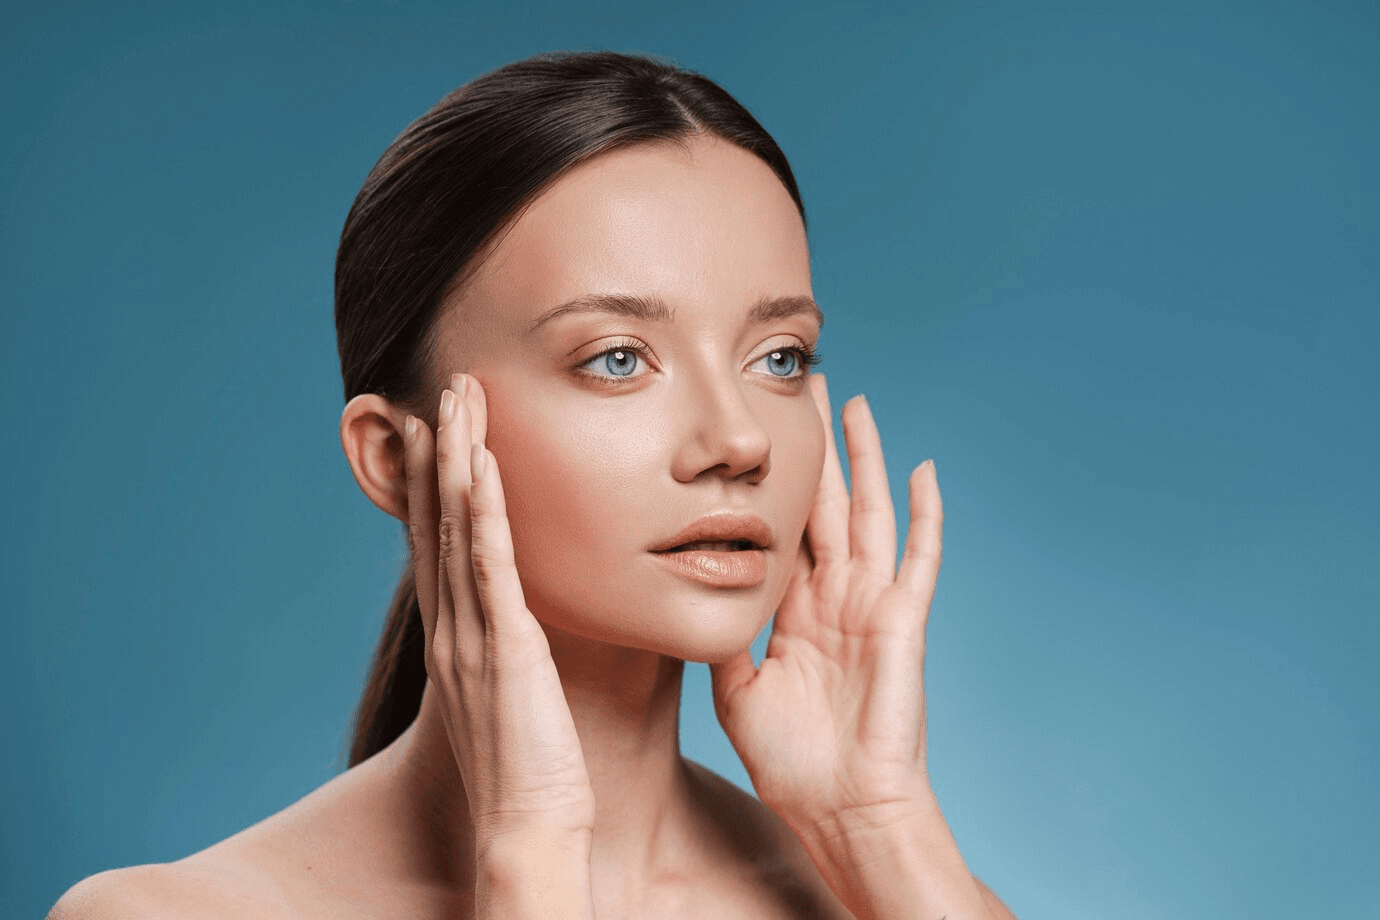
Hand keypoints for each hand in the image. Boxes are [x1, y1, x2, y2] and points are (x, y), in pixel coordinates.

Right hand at [403, 372, 595, 842]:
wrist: (528, 825)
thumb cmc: (535, 768)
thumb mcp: (515, 694)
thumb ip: (513, 652)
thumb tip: (528, 625)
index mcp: (457, 637)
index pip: (440, 545)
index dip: (436, 485)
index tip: (438, 431)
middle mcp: (453, 627)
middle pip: (438, 523)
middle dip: (439, 454)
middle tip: (438, 392)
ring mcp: (472, 634)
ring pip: (459, 529)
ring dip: (457, 460)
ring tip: (456, 400)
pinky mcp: (504, 646)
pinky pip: (491, 565)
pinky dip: (483, 511)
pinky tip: (482, 465)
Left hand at [710, 373, 943, 831]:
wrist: (841, 807)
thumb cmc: (794, 761)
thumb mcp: (738, 691)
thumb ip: (723, 641)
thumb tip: (691, 600)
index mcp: (796, 611)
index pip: (784, 530)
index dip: (772, 484)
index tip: (758, 438)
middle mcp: (834, 597)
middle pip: (825, 505)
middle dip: (814, 449)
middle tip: (803, 391)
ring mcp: (871, 604)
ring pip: (869, 513)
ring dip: (864, 459)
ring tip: (855, 406)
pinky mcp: (903, 620)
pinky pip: (920, 557)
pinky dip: (925, 515)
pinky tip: (924, 470)